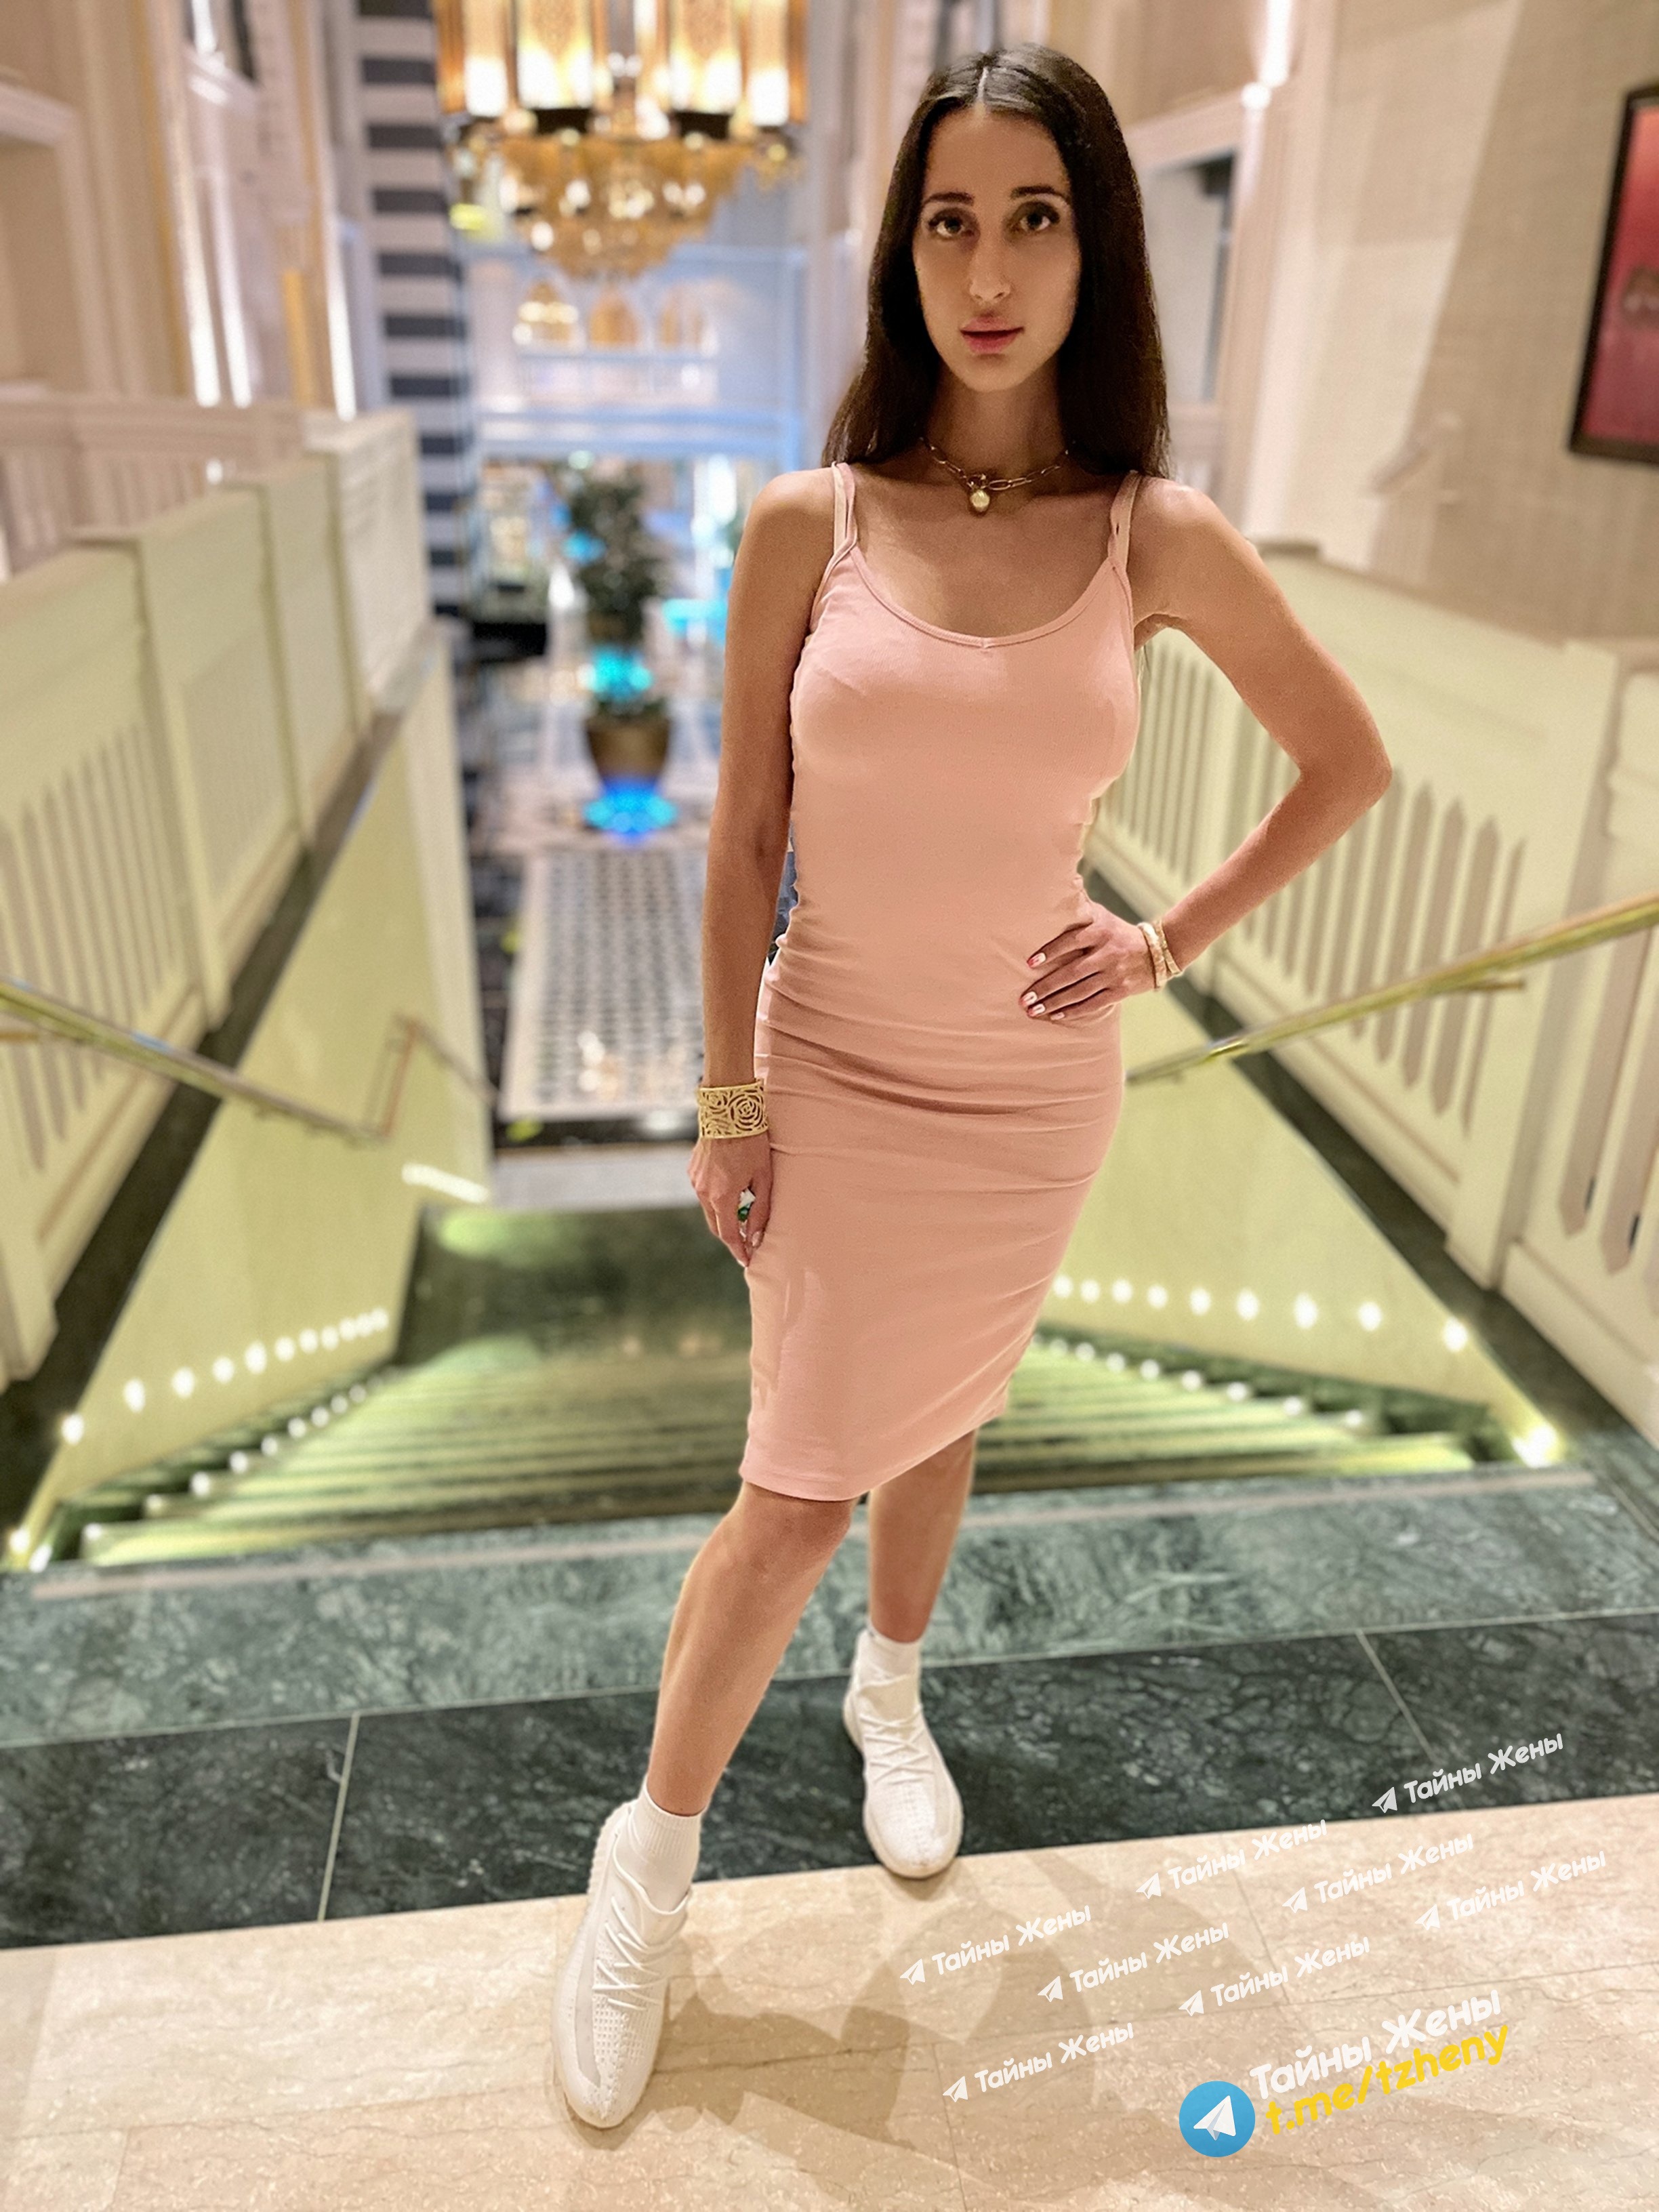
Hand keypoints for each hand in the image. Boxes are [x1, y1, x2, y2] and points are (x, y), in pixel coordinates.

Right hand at [688, 1130, 771, 1267]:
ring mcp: (695, 1181)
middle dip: (730, 1236)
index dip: (739, 1250)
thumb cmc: (752, 1142)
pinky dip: (717, 1199)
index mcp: (722, 1196)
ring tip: (742, 1216)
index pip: (728, 1234)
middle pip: (716, 1225)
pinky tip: (731, 1191)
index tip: (747, 1260)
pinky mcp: (693, 1170)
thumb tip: (755, 1237)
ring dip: (724, 1216)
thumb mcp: (764, 1178)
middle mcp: (703, 1192)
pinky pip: (704, 1192)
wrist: (729, 1111)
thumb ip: (760, 1210)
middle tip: (746, 1243)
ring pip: (709, 1209)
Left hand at [1021, 904, 1156, 1018]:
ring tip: (1034, 1010)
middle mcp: (1107, 953)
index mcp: (1101, 931)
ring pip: (1080, 992)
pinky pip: (1094, 1004)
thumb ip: (1082, 907)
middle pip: (1072, 972)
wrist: (1159, 950)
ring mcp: (1114, 973)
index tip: (1030, 963)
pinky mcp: (1121, 991)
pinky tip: (1056, 1016)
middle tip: (1024, 998)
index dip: (1051, 952)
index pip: (1072, 941)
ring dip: (1055, 1003)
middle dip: (1046, 987)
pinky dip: (1074, 1011)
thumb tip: (1064, 882)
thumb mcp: (1103, 916)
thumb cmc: (1119, 932)